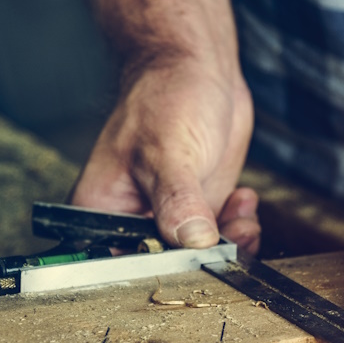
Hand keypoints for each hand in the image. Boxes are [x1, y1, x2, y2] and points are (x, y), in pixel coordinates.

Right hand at [69, 61, 260, 254]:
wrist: (198, 68)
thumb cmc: (163, 95)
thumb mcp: (167, 151)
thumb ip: (177, 201)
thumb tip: (193, 242)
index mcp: (100, 213)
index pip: (119, 267)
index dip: (157, 274)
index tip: (192, 263)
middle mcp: (130, 222)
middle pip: (164, 269)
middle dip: (202, 260)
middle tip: (226, 239)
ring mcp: (166, 218)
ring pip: (198, 258)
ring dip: (229, 244)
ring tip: (240, 216)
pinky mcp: (197, 211)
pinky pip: (220, 240)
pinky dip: (239, 228)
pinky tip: (243, 200)